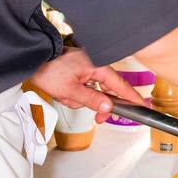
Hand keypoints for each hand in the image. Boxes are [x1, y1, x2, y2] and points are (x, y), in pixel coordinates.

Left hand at [30, 48, 146, 121]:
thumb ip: (92, 100)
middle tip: (97, 119)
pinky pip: (86, 86)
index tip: (144, 107)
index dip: (134, 98)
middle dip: (97, 104)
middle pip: (108, 92)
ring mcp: (89, 67)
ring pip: (94, 91)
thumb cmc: (50, 70)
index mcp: (99, 68)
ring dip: (82, 99)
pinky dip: (77, 93)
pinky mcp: (81, 69)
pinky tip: (65, 92)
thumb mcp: (70, 90)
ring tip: (66, 95)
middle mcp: (97, 66)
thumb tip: (108, 107)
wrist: (33, 58)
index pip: (122, 86)